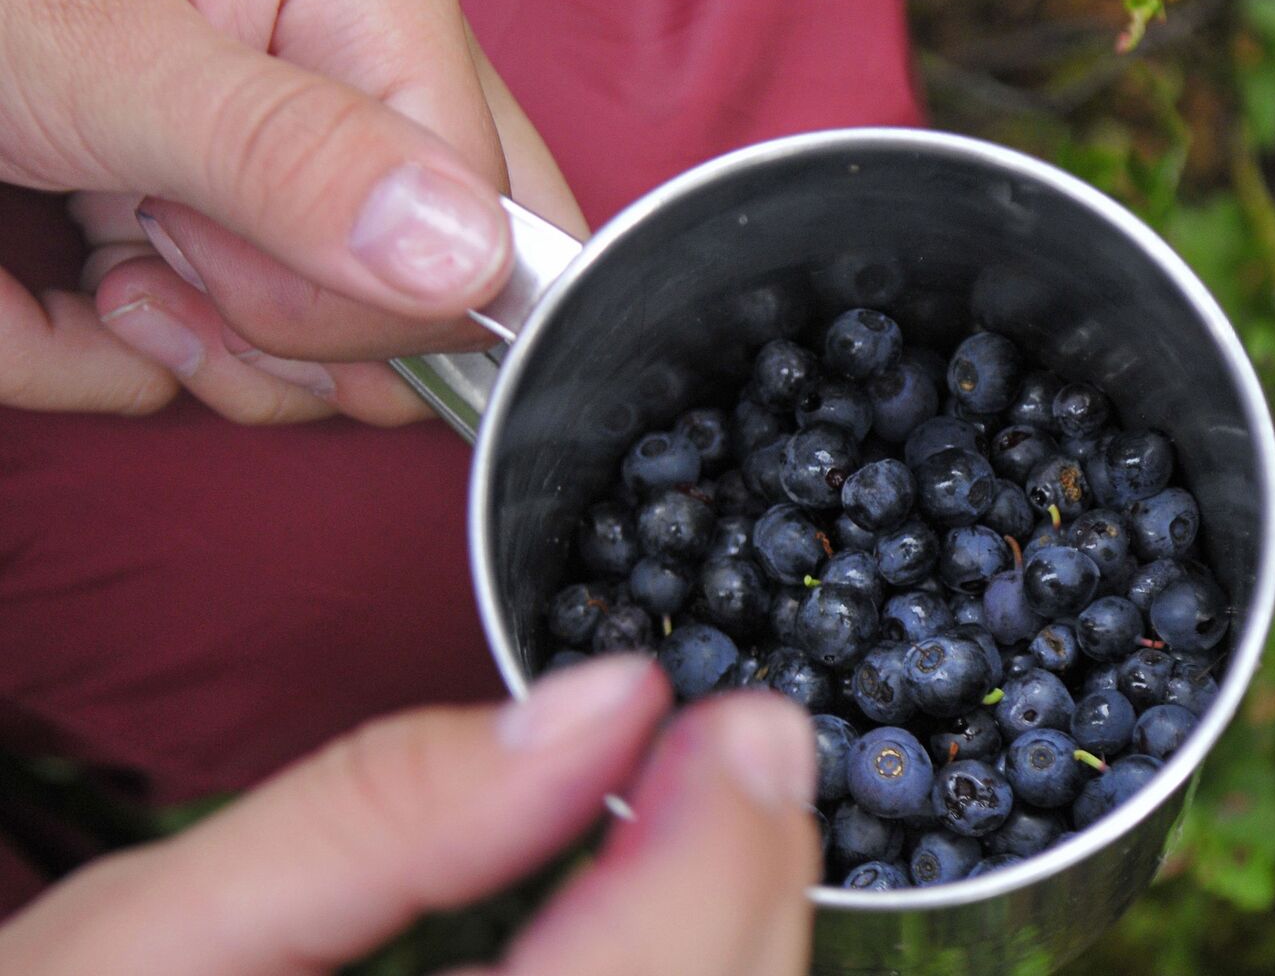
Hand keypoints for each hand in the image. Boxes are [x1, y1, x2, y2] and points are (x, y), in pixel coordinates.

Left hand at [0, 0, 587, 423]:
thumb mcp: (98, 50)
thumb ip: (285, 152)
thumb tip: (467, 259)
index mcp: (376, 10)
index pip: (483, 228)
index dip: (358, 289)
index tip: (203, 244)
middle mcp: (359, 98)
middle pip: (422, 304)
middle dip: (273, 320)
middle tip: (146, 231)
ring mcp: (297, 181)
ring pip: (338, 360)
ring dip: (204, 348)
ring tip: (104, 253)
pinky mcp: (232, 239)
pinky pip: (239, 366)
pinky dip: (141, 358)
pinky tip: (84, 280)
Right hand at [0, 658, 821, 974]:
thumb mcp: (149, 936)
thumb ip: (381, 814)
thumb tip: (606, 703)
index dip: (720, 855)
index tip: (742, 722)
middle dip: (748, 887)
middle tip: (745, 748)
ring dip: (734, 938)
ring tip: (706, 818)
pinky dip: (688, 972)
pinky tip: (657, 915)